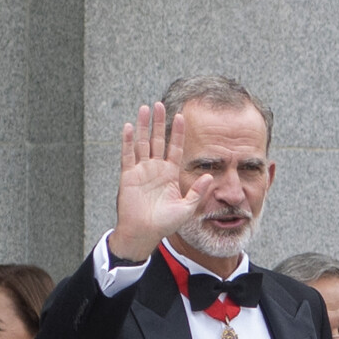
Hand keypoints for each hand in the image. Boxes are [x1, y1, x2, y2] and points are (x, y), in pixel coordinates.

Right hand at [109, 102, 211, 260]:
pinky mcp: (128, 176)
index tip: (181, 116)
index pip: (175, 148)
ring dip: (142, 126)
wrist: (144, 233)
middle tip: (160, 104)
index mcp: (170, 175)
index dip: (177, 133)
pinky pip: (127, 155)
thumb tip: (210, 176)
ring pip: (142, 143)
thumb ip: (198, 191)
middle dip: (159, 122)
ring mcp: (141, 171)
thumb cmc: (164, 224)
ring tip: (145, 108)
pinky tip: (129, 127)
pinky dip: (127, 141)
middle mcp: (155, 170)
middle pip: (157, 140)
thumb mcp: (187, 208)